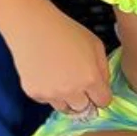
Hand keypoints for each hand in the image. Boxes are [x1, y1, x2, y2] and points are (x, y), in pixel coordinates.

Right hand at [8, 4, 112, 119]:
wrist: (32, 26)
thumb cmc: (65, 31)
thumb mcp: (95, 44)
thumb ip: (103, 68)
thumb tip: (103, 86)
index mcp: (90, 78)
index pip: (103, 102)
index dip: (101, 95)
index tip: (95, 90)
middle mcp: (72, 91)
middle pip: (85, 109)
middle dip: (84, 98)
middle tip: (77, 83)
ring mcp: (52, 94)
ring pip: (65, 108)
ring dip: (66, 98)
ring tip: (61, 79)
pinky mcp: (34, 93)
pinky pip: (47, 101)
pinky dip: (48, 92)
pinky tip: (46, 75)